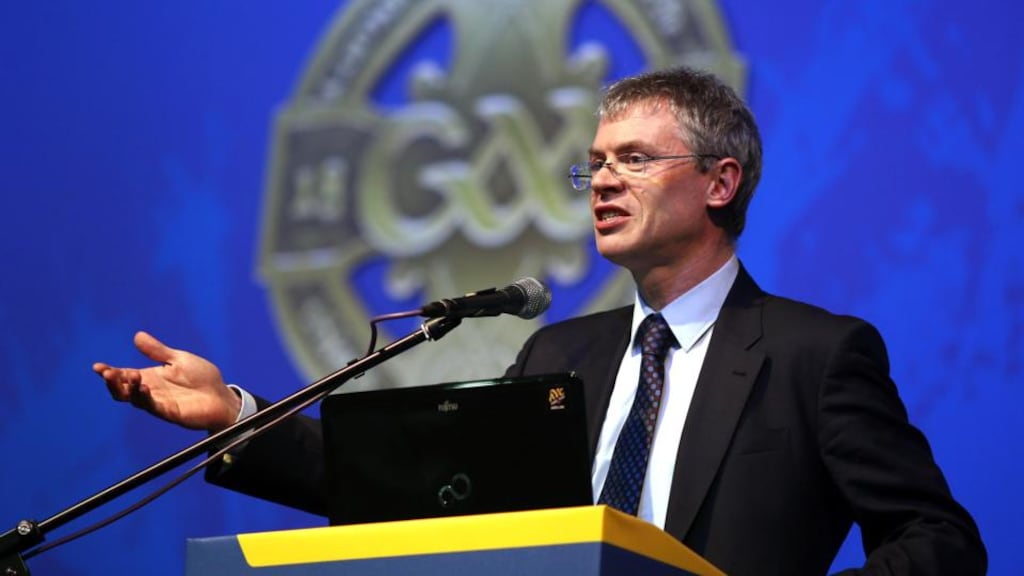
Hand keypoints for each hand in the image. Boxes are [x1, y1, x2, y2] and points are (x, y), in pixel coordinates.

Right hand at [94, 331, 241, 431]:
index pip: (124, 375)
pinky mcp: (170, 412)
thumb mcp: (179, 359)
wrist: (222, 396)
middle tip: (108, 373)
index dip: (110, 372)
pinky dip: (145, 398)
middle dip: (113, 382)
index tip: (97, 366)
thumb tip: (137, 336)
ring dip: (128, 388)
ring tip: (129, 376)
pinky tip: (143, 388)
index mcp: (151, 377)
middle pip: (123, 390)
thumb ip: (158, 351)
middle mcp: (151, 391)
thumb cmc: (202, 378)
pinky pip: (153, 406)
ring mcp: (159, 402)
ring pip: (134, 399)